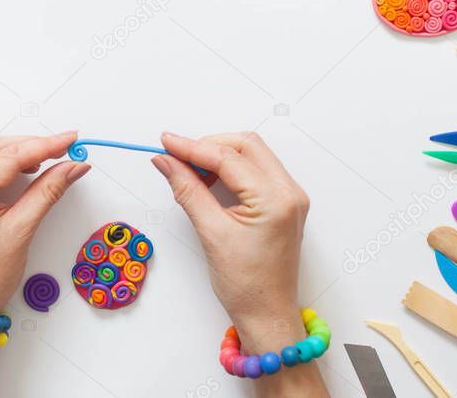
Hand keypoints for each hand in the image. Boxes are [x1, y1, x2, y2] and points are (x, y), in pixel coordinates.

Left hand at [0, 132, 89, 397]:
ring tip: (40, 159)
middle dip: (30, 144)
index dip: (45, 144)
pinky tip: (14, 165)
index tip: (72, 139)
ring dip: (11, 148)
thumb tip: (74, 166)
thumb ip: (48, 191)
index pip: (9, 157)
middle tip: (63, 150)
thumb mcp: (22, 232)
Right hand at [152, 132, 325, 395]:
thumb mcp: (211, 233)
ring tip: (188, 166)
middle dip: (208, 145)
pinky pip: (256, 171)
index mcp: (275, 199)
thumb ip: (188, 190)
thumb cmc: (245, 285)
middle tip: (176, 155)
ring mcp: (290, 197)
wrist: (267, 315)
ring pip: (252, 155)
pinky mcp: (284, 204)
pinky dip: (231, 168)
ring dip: (219, 154)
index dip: (192, 147)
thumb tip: (166, 162)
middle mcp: (289, 192)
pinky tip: (208, 177)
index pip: (229, 158)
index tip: (166, 142)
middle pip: (246, 146)